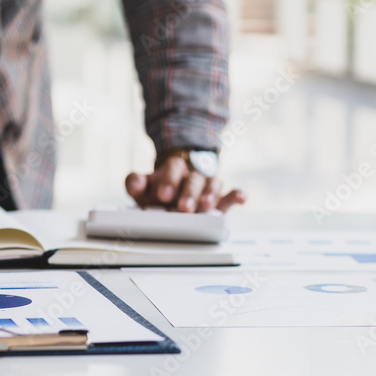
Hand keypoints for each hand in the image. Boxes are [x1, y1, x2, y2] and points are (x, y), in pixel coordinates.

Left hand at [124, 157, 245, 212]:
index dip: (169, 179)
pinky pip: (231, 194)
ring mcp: (207, 187)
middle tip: (183, 208)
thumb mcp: (143, 187)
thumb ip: (135, 183)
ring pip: (213, 184)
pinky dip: (237, 195)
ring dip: (210, 194)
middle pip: (194, 178)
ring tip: (205, 206)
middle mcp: (192, 176)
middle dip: (189, 193)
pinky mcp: (220, 200)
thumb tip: (135, 185)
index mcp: (173, 169)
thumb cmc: (158, 190)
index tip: (163, 195)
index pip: (174, 167)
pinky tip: (241, 198)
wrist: (174, 189)